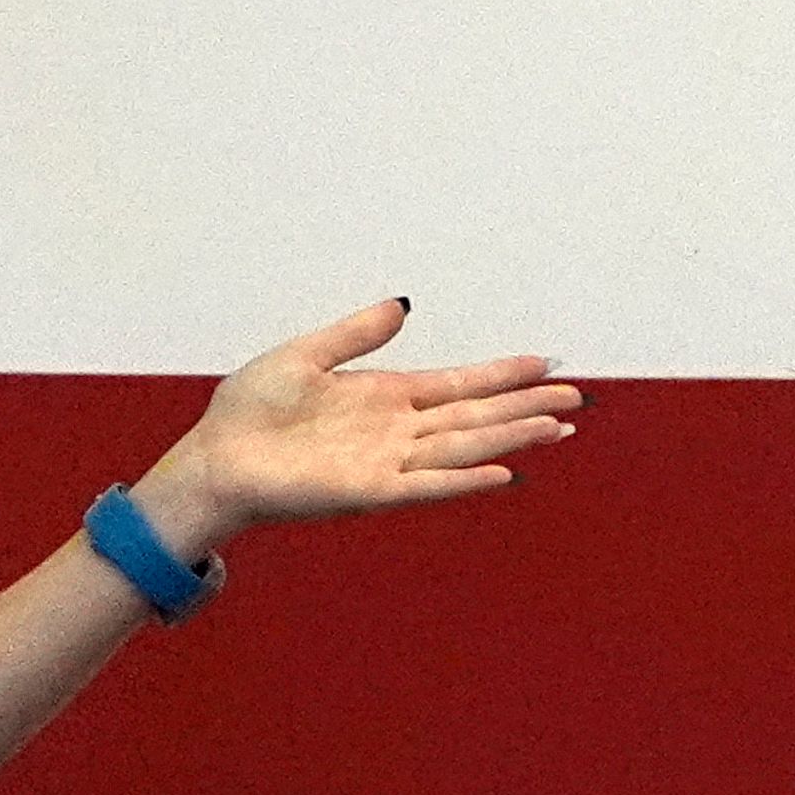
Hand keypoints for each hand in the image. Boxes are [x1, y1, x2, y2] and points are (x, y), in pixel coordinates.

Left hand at [137, 297, 580, 556]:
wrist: (215, 458)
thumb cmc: (250, 412)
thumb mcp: (306, 356)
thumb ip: (357, 334)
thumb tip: (405, 304)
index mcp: (383, 397)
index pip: (458, 384)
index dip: (502, 374)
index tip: (546, 361)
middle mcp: (396, 431)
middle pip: (475, 416)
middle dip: (525, 405)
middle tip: (578, 398)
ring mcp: (387, 462)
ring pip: (464, 447)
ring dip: (510, 437)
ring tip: (557, 426)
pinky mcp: (369, 490)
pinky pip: (428, 485)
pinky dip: (465, 479)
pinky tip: (504, 472)